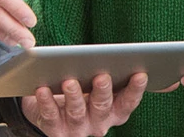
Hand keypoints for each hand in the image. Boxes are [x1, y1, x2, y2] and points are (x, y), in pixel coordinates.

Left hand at [21, 73, 146, 136]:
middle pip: (102, 107)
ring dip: (74, 96)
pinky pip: (50, 116)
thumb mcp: (94, 83)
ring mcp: (77, 128)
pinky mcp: (55, 131)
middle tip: (102, 76)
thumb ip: (104, 71)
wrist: (49, 110)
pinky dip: (47, 102)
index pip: (128, 102)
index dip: (135, 90)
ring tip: (69, 81)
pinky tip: (43, 89)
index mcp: (114, 111)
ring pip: (77, 112)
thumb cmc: (80, 89)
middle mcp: (98, 122)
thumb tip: (107, 54)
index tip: (140, 74)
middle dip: (103, 91)